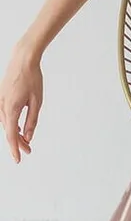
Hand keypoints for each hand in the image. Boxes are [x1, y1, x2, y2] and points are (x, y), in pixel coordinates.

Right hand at [0, 47, 43, 163]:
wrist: (22, 61)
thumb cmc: (32, 78)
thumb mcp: (37, 101)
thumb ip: (32, 120)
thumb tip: (29, 136)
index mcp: (10, 108)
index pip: (11, 135)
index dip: (15, 149)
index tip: (18, 160)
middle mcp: (1, 107)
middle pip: (9, 131)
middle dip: (18, 143)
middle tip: (29, 152)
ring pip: (6, 125)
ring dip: (16, 134)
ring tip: (27, 142)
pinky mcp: (0, 99)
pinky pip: (5, 117)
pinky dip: (12, 125)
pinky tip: (20, 129)